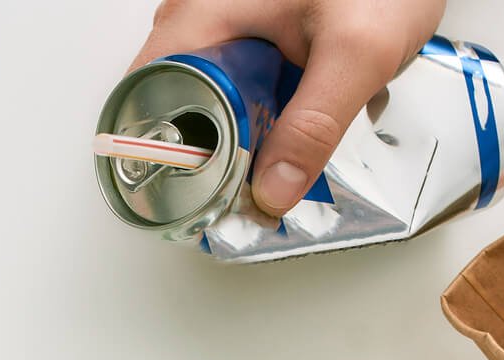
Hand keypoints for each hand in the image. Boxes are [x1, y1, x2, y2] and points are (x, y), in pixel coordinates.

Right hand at [131, 0, 444, 216]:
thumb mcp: (355, 52)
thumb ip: (315, 124)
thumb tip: (273, 192)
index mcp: (201, 14)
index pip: (147, 98)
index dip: (165, 152)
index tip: (200, 197)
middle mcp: (203, 18)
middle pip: (180, 107)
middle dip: (216, 153)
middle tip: (252, 190)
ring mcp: (227, 25)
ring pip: (214, 102)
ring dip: (246, 138)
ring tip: (278, 163)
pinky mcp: (255, 35)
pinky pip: (244, 89)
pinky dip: (268, 115)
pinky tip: (298, 126)